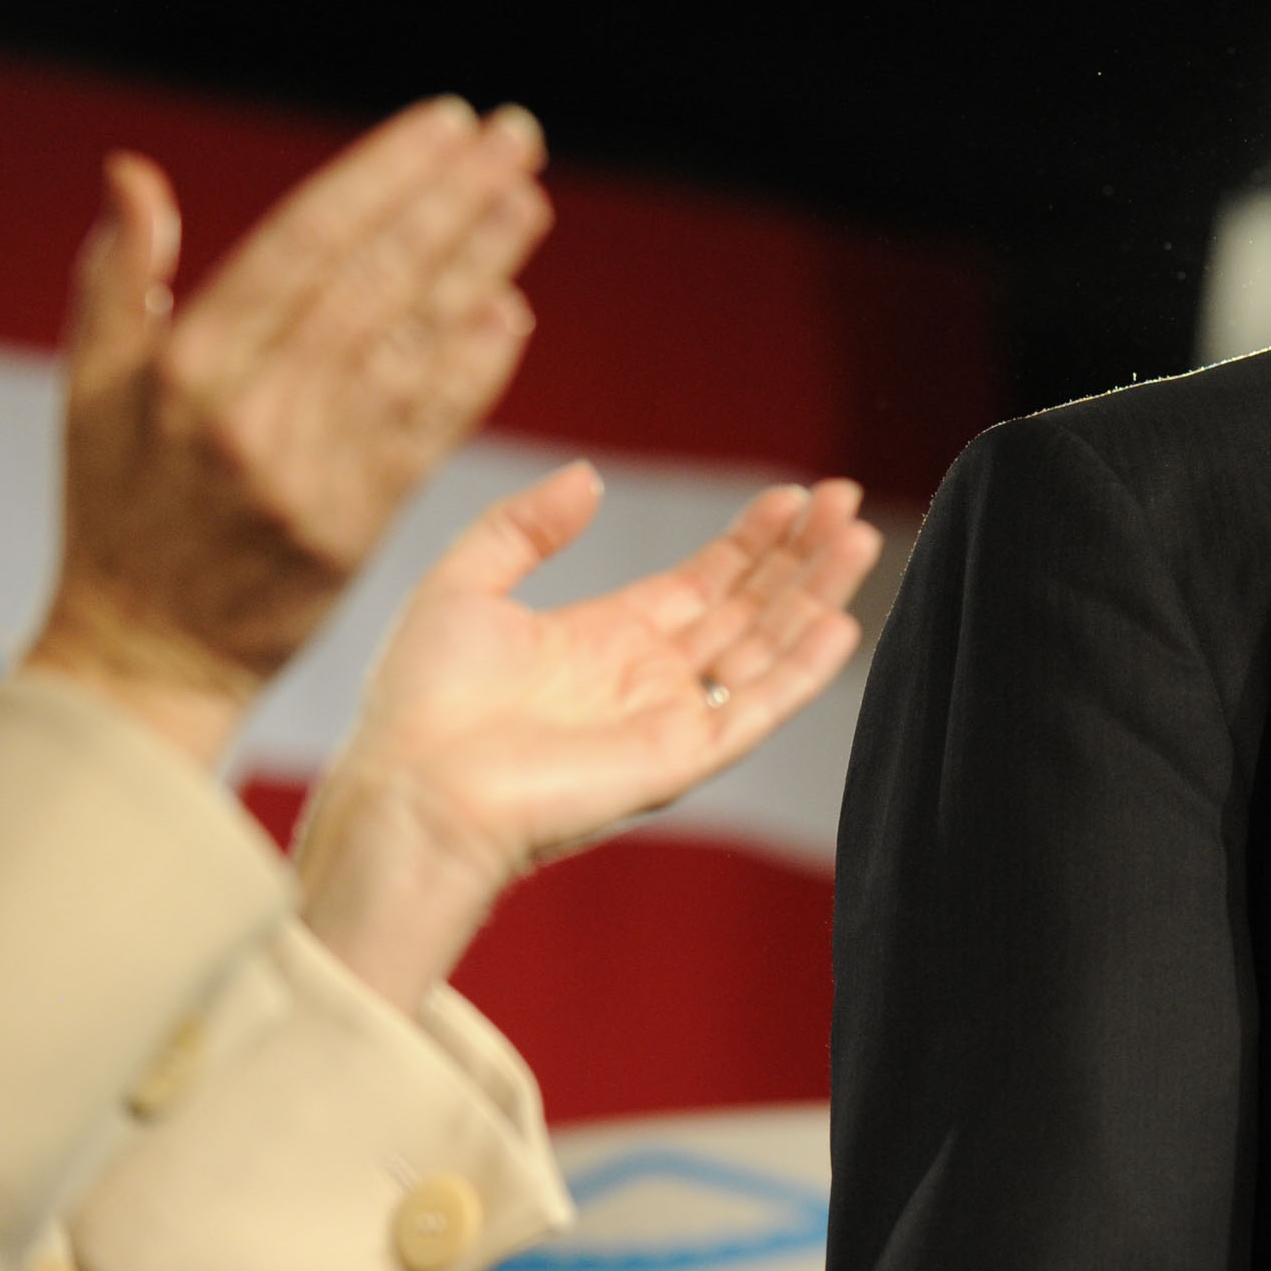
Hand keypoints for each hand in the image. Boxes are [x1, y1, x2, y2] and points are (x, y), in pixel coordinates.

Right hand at [23, 99, 551, 763]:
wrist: (145, 654)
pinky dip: (475, 366)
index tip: (445, 122)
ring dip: (481, 266)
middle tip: (518, 136)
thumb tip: (134, 172)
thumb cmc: (117, 509)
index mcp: (186, 365)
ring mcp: (313, 470)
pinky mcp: (361, 524)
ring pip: (415, 344)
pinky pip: (432, 428)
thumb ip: (119, 278)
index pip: (305, 244)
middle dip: (454, 200)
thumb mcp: (88, 391)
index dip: (383, 178)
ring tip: (527, 200)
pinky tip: (512, 310)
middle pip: (376, 281)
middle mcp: (252, 411)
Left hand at [294, 462, 878, 1011]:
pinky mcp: (679, 759)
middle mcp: (648, 680)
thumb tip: (591, 477)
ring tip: (858, 538)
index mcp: (605, 641)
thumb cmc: (421, 706)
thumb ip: (525, 525)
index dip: (750, 541)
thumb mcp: (464, 584)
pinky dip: (803, 671)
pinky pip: (756, 710)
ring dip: (815, 595)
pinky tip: (840, 624)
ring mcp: (669, 720)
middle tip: (845, 499)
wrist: (412, 793)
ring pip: (766, 649)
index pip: (704, 583)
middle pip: (748, 609)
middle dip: (799, 555)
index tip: (792, 496)